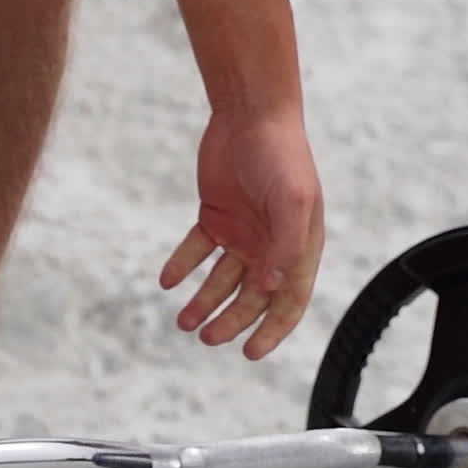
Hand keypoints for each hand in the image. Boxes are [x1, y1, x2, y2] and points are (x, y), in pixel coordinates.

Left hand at [161, 108, 323, 359]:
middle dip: (230, 321)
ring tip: (184, 321)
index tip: (250, 354)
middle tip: (205, 337)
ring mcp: (242, 231)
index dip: (272, 330)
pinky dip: (182, 266)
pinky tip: (168, 281)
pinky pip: (196, 250)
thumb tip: (270, 288)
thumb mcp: (292, 201)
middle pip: (250, 296)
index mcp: (299, 246)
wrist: (249, 113)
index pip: (288, 301)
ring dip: (204, 301)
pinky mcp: (215, 215)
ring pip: (220, 279)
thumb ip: (286, 246)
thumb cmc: (280, 154)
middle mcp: (271, 244)